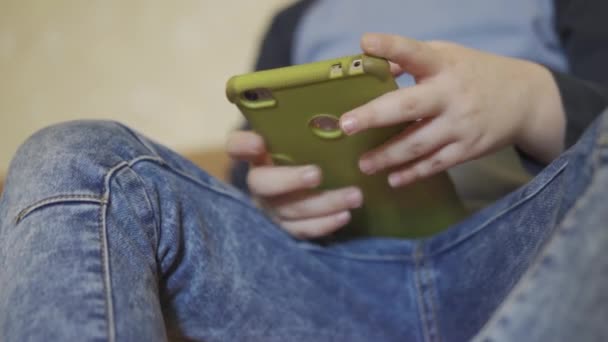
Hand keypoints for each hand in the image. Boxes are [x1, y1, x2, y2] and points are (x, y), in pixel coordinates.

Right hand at [226, 131, 362, 238]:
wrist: (315, 185)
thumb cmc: (311, 152)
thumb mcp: (307, 137)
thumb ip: (311, 125)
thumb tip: (339, 103)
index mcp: (258, 154)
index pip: (236, 146)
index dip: (243, 146)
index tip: (259, 142)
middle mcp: (260, 182)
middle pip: (262, 184)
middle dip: (289, 180)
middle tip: (317, 173)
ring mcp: (272, 209)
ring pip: (290, 210)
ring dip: (324, 203)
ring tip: (355, 195)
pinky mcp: (287, 229)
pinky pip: (302, 230)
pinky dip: (324, 224)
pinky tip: (345, 215)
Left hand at [340, 34, 564, 187]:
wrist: (525, 99)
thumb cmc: (475, 73)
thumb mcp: (448, 56)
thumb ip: (412, 60)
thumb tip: (371, 67)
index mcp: (444, 64)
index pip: (414, 52)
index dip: (390, 46)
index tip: (366, 42)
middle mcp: (451, 93)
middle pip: (409, 105)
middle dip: (375, 115)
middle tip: (346, 125)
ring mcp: (461, 123)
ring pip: (419, 142)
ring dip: (388, 155)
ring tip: (364, 164)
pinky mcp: (469, 148)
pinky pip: (437, 164)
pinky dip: (414, 173)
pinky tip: (392, 179)